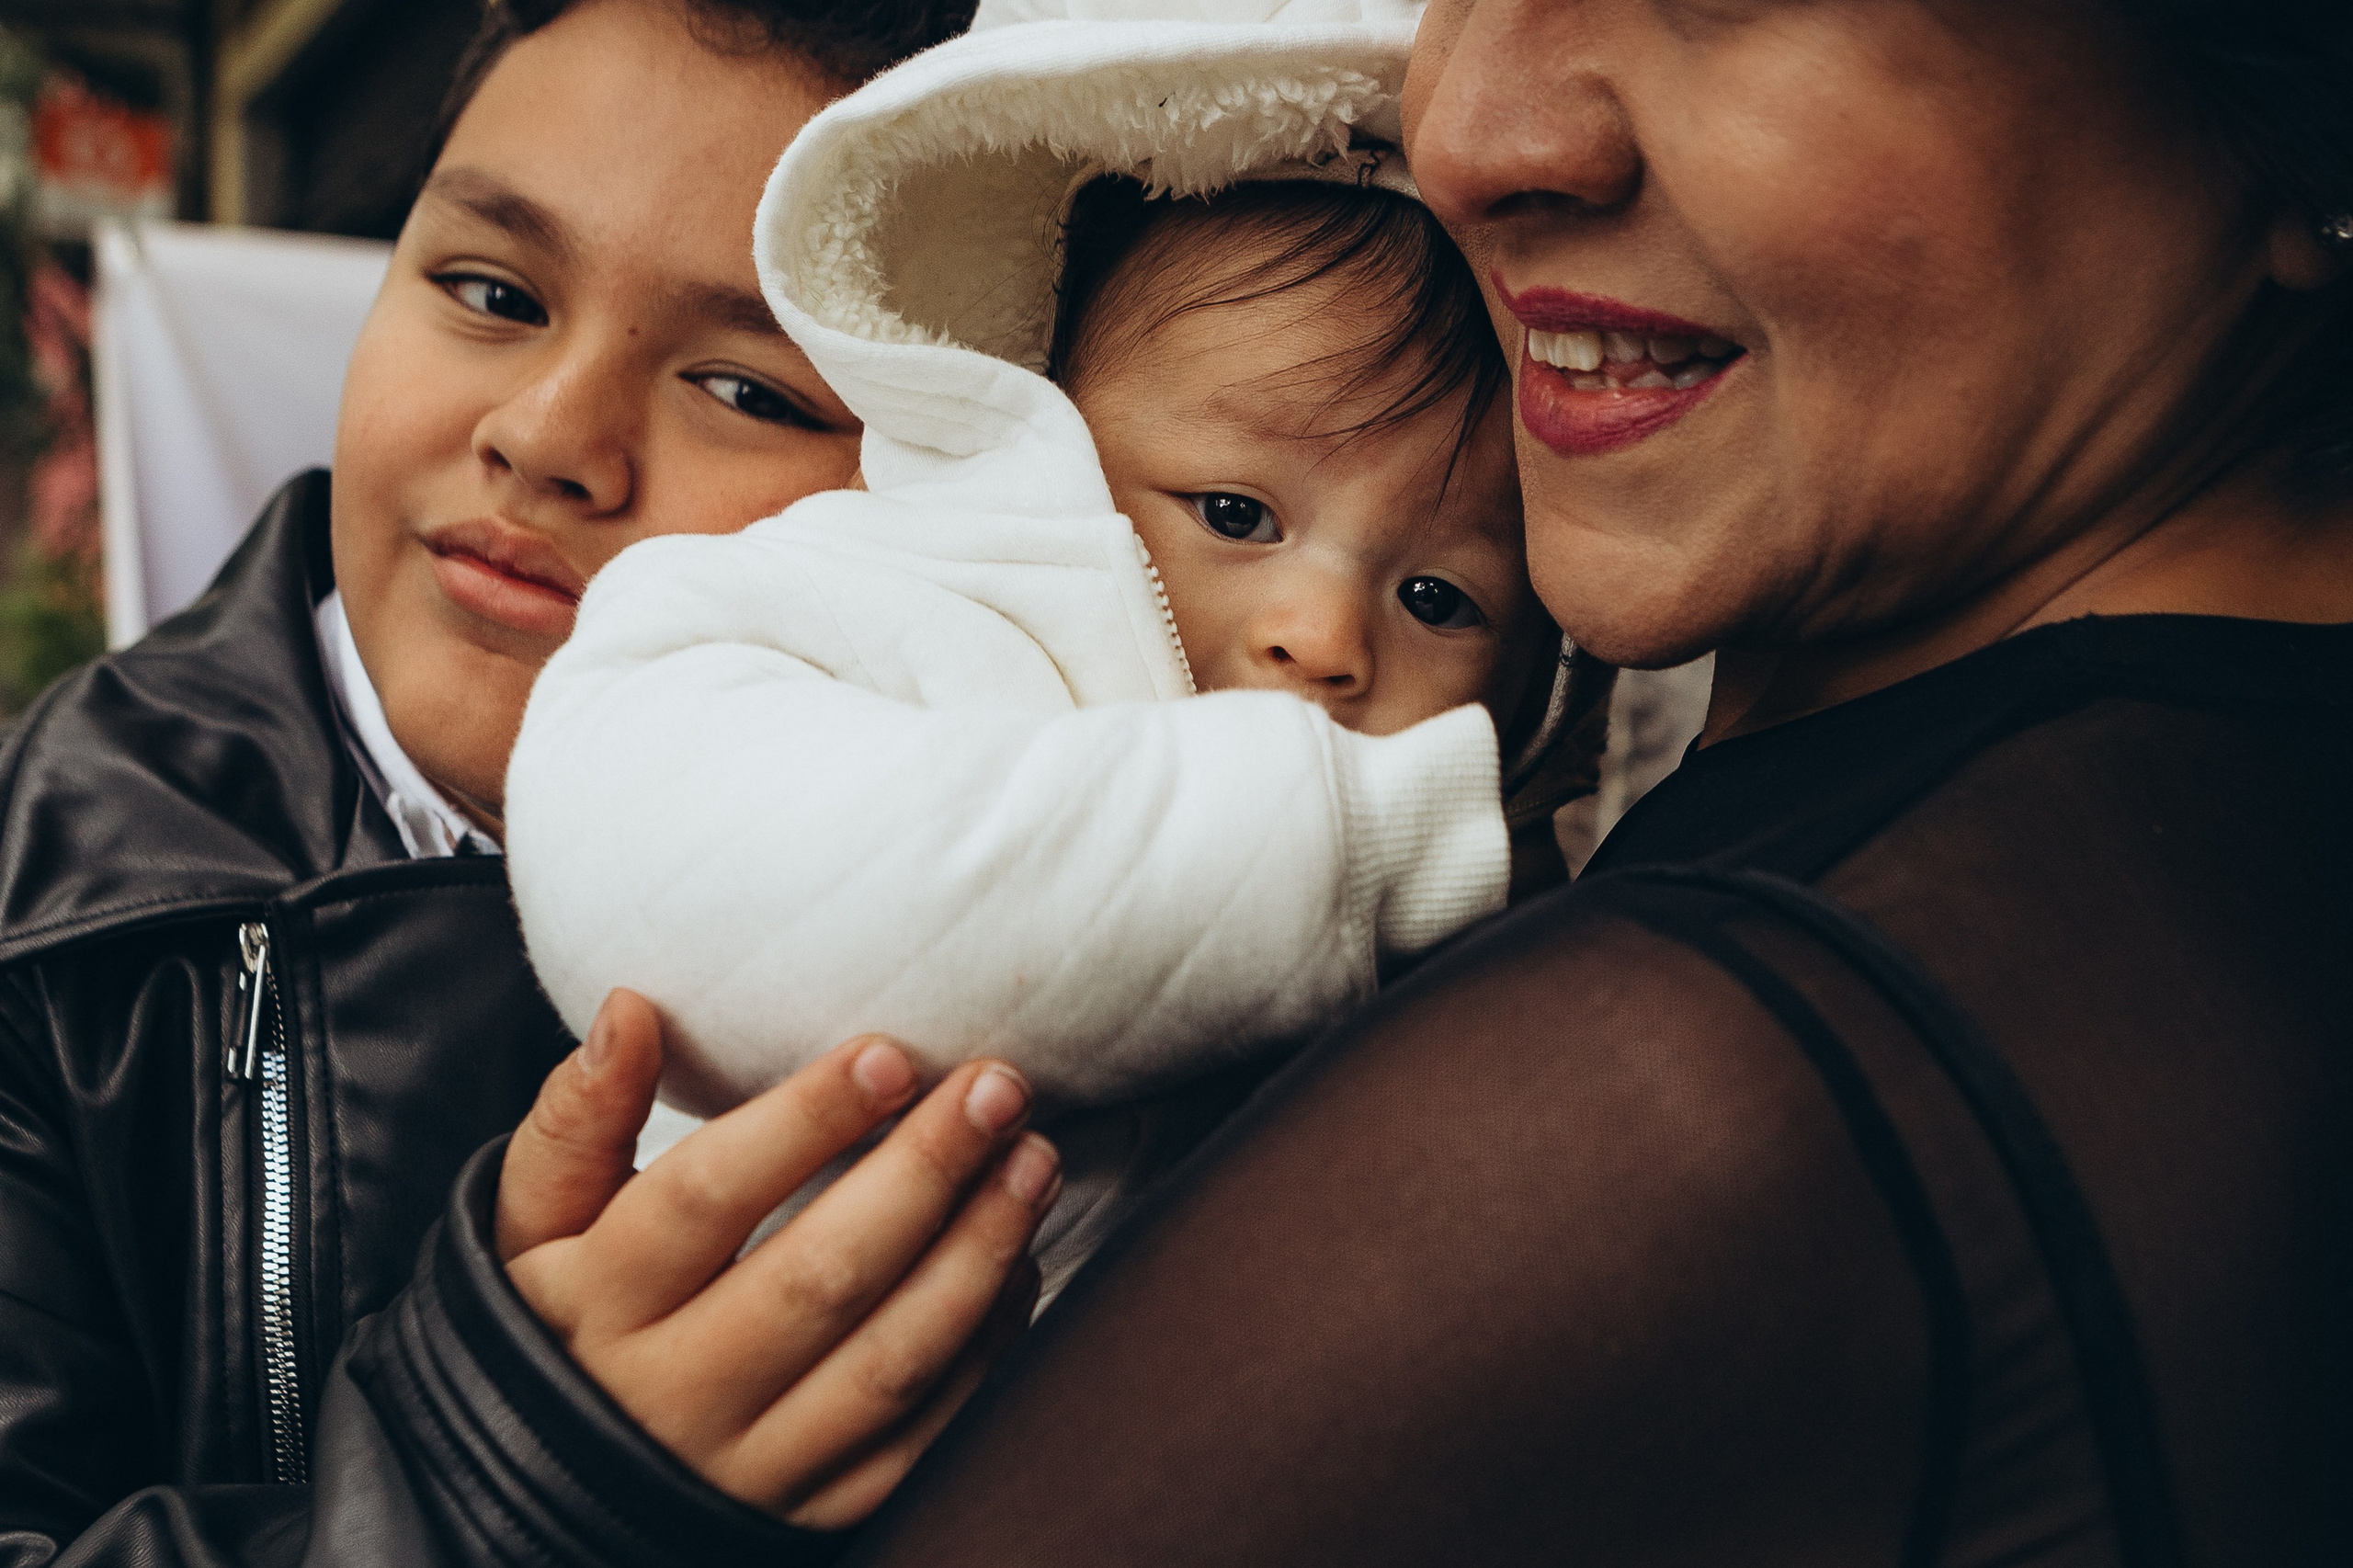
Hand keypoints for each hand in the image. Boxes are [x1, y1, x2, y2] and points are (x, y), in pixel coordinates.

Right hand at [496, 990, 1058, 1527]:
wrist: (542, 1491)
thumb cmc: (557, 1319)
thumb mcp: (529, 1224)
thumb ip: (576, 1121)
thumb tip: (627, 1010)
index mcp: (598, 1308)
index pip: (709, 1199)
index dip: (805, 1122)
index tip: (889, 1053)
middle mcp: (675, 1397)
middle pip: (820, 1277)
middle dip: (924, 1174)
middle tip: (997, 1088)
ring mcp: (751, 1468)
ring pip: (888, 1362)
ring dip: (978, 1254)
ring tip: (1033, 1159)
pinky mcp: (815, 1517)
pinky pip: (922, 1440)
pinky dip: (984, 1350)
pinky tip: (1017, 1263)